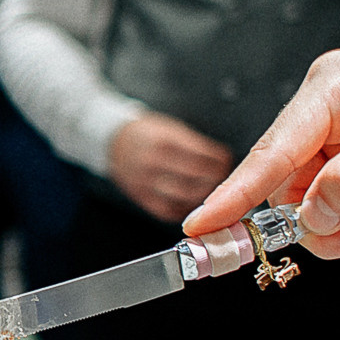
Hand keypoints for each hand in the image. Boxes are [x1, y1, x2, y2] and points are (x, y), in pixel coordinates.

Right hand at [109, 113, 234, 223]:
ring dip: (204, 196)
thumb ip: (196, 146)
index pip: (202, 155)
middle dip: (215, 179)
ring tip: (212, 191)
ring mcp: (147, 183)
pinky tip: (193, 202)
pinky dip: (187, 208)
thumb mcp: (172, 129)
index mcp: (165, 141)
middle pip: (196, 177)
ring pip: (185, 196)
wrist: (113, 143)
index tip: (225, 161)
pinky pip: (170, 211)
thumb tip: (223, 162)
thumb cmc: (148, 135)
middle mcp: (154, 162)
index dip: (219, 160)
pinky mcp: (143, 199)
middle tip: (224, 178)